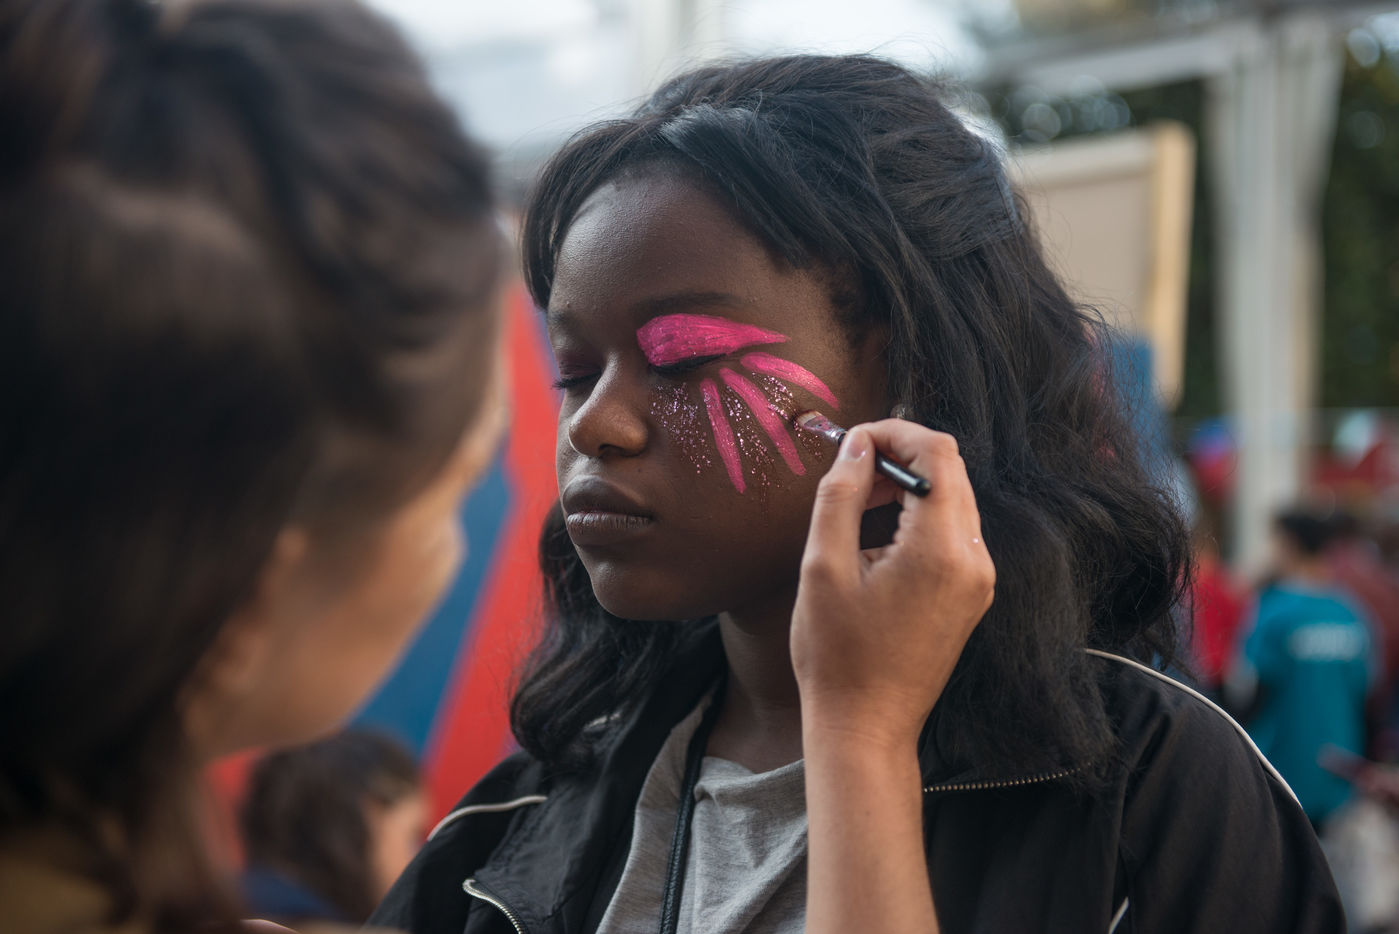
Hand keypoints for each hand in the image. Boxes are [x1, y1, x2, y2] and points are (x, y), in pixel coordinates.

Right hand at [792, 420, 994, 749]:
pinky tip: (880, 535)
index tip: (854, 441)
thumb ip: (840, 495)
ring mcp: (979, 580)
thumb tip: (857, 445)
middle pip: (952, 471)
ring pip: (955, 499)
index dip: (895, 432)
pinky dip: (921, 516)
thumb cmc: (837, 655)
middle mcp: (974, 560)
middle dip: (901, 455)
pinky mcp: (972, 595)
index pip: (938, 453)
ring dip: (911, 485)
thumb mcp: (822, 567)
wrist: (866, 727)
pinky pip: (954, 533)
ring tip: (860, 500)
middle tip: (851, 468)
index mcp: (941, 550)